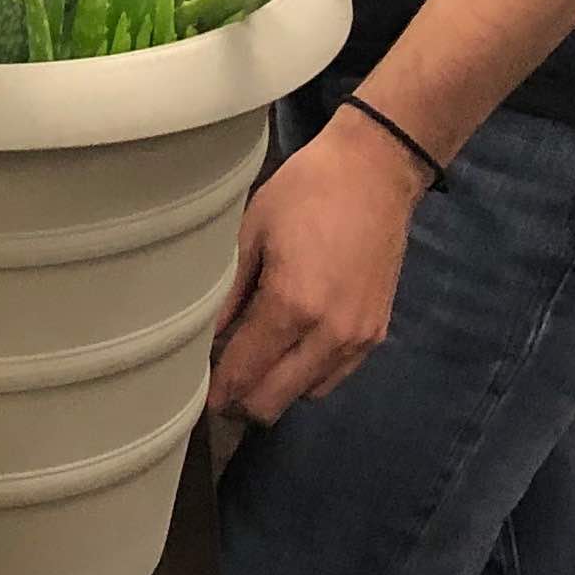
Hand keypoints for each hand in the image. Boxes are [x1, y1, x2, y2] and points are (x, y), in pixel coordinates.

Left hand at [206, 115, 429, 423]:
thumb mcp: (251, 233)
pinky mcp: (378, 332)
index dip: (219, 390)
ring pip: (306, 394)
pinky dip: (308, 377)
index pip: (246, 371)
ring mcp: (360, 337)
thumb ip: (228, 293)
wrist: (375, 173)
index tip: (197, 397)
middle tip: (218, 391)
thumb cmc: (305, 192)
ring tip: (250, 368)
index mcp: (293, 305)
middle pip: (276, 399)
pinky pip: (335, 376)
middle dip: (243, 401)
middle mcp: (331, 333)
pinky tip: (287, 354)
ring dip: (276, 390)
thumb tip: (202, 337)